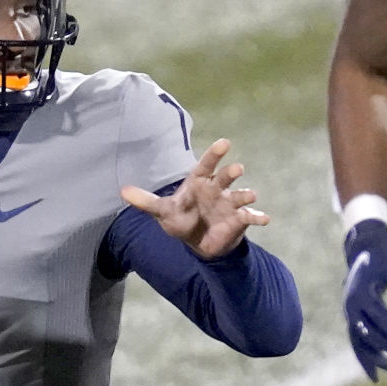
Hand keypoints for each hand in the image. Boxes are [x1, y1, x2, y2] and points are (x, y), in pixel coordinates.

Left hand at [122, 138, 268, 259]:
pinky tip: (264, 218)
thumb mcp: (162, 212)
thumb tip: (122, 191)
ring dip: (246, 195)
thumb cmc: (181, 220)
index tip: (225, 143)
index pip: (206, 166)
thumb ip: (145, 202)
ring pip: (240, 196)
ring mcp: (230, 204)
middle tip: (237, 169)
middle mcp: (217, 190)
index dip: (214, 154)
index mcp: (199, 183)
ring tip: (250, 195)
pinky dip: (258, 217)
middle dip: (231, 173)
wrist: (199, 242)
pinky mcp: (239, 220)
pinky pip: (250, 217)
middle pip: (225, 178)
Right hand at [342, 219, 386, 381]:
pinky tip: (379, 373)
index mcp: (362, 291)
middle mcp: (351, 306)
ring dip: (376, 359)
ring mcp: (348, 313)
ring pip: (359, 343)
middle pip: (369, 334)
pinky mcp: (351, 318)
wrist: (363, 246)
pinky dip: (367, 357)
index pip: (381, 318)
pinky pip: (357, 342)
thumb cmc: (386, 253)